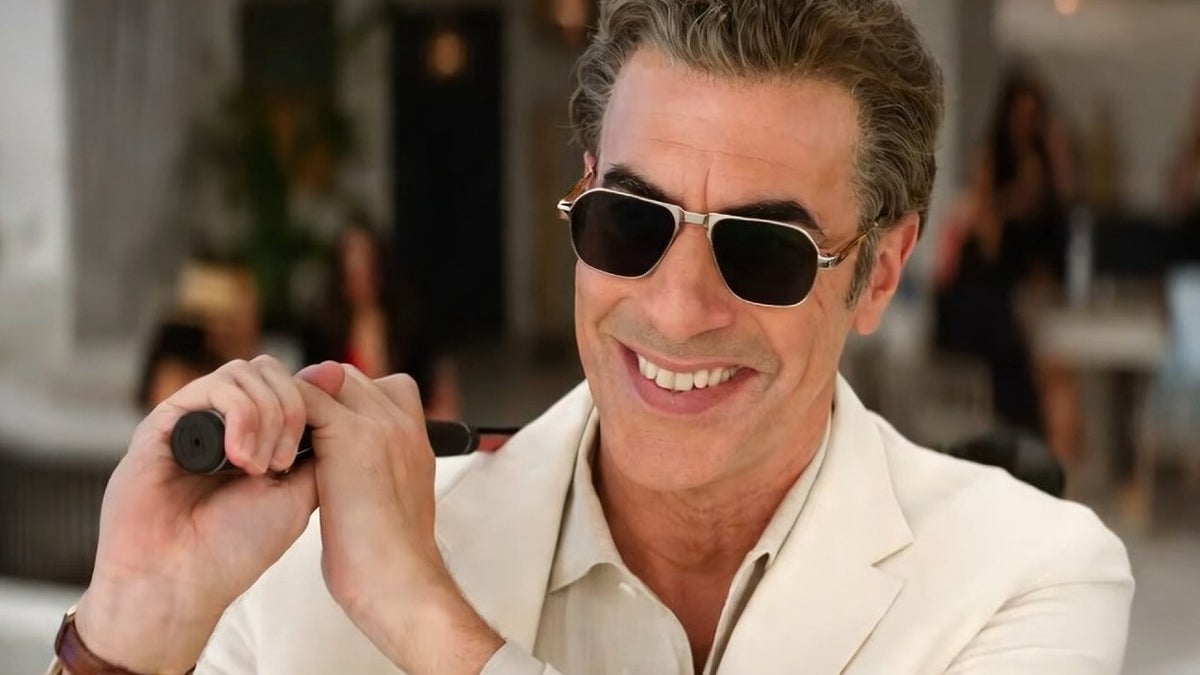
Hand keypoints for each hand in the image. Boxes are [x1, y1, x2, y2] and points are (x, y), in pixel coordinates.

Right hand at [75, 356, 326, 673]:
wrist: (180, 584)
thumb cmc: (237, 547)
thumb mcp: (299, 492)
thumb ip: (317, 441)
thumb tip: (335, 382)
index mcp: (257, 434)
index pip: (291, 386)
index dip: (314, 398)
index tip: (331, 427)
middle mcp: (224, 422)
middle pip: (269, 370)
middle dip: (292, 407)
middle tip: (285, 461)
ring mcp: (194, 419)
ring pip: (243, 372)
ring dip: (267, 413)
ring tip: (261, 467)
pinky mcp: (164, 422)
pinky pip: (209, 387)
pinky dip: (238, 414)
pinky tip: (240, 458)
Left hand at [295, 363, 502, 673]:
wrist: (398, 582)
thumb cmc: (388, 561)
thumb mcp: (384, 505)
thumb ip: (369, 475)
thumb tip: (342, 477)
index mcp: (414, 439)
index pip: (375, 390)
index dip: (341, 404)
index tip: (314, 435)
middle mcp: (403, 422)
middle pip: (347, 378)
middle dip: (312, 399)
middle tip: (282, 436)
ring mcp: (382, 423)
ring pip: (324, 381)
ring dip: (294, 406)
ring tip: (273, 443)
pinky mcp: (354, 435)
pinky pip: (304, 399)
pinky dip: (278, 418)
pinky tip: (267, 452)